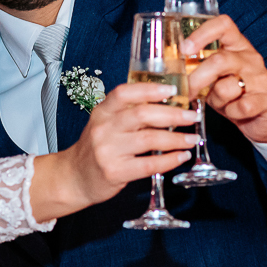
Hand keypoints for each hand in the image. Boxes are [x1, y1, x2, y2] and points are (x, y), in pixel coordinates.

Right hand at [57, 83, 196, 207]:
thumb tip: (168, 105)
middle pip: (142, 114)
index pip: (124, 93)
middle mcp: (103, 128)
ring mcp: (108, 150)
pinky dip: (170, 160)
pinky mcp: (115, 172)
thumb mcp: (105, 124)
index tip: (172, 90)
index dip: (150, 89)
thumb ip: (128, 113)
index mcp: (102, 111)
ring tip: (192, 139)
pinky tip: (182, 156)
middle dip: (173, 115)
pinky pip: (149, 164)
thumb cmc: (96, 148)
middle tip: (192, 117)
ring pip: (149, 139)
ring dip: (176, 139)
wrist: (75, 177)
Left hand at [184, 15, 266, 143]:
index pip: (223, 25)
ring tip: (221, 102)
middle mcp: (250, 57)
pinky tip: (233, 111)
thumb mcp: (213, 75)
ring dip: (217, 99)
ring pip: (228, 87)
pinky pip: (240, 106)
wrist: (261, 116)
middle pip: (220, 60)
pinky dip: (231, 112)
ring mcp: (261, 77)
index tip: (185, 49)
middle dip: (197, 78)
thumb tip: (168, 67)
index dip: (202, 33)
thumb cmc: (231, 92)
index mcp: (236, 45)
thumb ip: (197, 67)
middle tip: (186, 90)